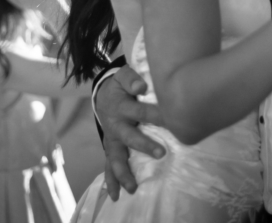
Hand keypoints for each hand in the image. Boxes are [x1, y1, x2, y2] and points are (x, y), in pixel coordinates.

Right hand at [95, 66, 165, 199]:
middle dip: (144, 146)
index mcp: (122, 107)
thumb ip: (132, 79)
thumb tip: (142, 86)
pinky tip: (117, 195)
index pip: (141, 110)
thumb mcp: (123, 76)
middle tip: (161, 153)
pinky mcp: (111, 148)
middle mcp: (116, 126)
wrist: (102, 95)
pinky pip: (109, 166)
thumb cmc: (119, 86)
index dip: (155, 114)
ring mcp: (112, 140)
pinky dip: (112, 181)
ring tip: (132, 187)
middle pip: (130, 137)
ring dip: (124, 173)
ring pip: (115, 158)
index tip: (170, 118)